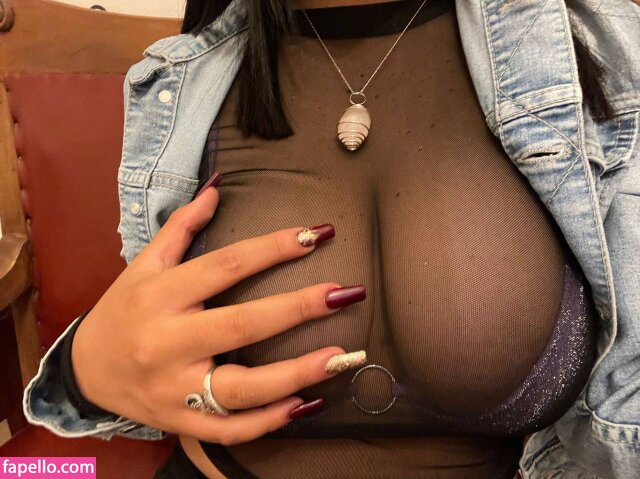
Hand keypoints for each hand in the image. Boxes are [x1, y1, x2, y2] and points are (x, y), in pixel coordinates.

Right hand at [72, 177, 365, 444]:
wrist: (85, 371)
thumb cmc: (123, 310)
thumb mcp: (144, 264)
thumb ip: (181, 226)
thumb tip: (218, 188)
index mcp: (160, 295)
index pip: (225, 266)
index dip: (272, 249)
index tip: (313, 236)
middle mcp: (166, 342)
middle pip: (240, 325)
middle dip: (296, 309)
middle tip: (343, 293)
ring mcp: (174, 388)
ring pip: (240, 387)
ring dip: (294, 374)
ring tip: (338, 357)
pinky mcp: (180, 421)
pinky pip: (229, 429)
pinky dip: (268, 421)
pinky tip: (305, 404)